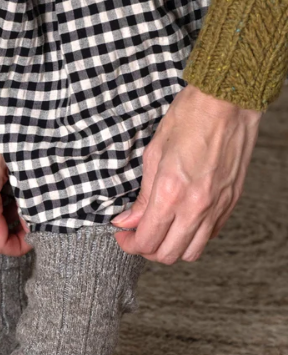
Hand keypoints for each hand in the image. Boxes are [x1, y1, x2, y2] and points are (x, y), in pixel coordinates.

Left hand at [111, 83, 261, 263]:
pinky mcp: (231, 202)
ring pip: (191, 252)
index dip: (130, 244)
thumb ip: (142, 195)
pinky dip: (193, 237)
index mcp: (170, 192)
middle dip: (147, 250)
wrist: (228, 100)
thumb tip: (128, 220)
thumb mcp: (154, 154)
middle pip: (168, 254)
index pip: (146, 239)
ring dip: (172, 248)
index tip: (124, 235)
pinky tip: (182, 222)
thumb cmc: (190, 118)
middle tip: (138, 236)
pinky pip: (209, 236)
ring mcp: (216, 206)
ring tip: (161, 232)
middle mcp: (195, 205)